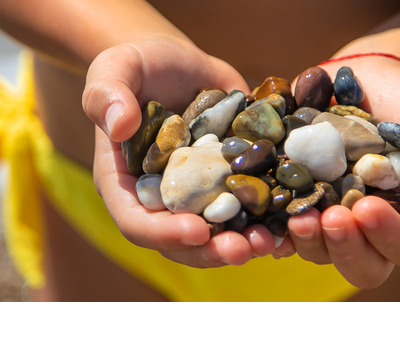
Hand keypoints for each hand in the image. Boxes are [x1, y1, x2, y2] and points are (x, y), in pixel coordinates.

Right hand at [85, 36, 278, 266]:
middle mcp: (161, 200)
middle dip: (212, 251)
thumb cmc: (137, 65)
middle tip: (245, 249)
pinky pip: (246, 211)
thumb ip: (108, 95)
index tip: (197, 230)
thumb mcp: (115, 69)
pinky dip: (268, 219)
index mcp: (124, 183)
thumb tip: (120, 125)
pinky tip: (292, 219)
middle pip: (180, 242)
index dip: (164, 233)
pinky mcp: (228, 185)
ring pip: (217, 235)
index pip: (136, 222)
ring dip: (244, 243)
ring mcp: (197, 197)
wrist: (177, 63)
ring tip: (272, 241)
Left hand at [277, 57, 399, 288]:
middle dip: (345, 248)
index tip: (368, 208)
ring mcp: (329, 219)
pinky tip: (262, 224)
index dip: (389, 236)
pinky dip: (271, 232)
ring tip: (297, 216)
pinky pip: (280, 229)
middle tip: (331, 218)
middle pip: (361, 266)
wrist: (369, 78)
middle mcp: (369, 231)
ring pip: (318, 252)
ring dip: (306, 241)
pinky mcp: (295, 202)